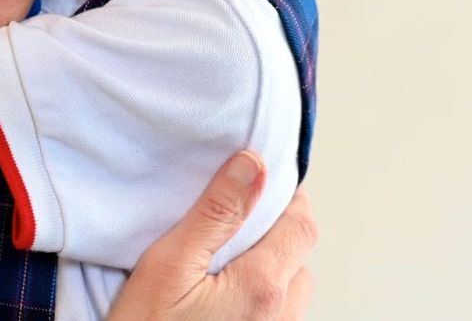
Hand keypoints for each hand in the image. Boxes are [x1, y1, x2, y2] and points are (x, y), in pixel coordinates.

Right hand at [108, 151, 316, 320]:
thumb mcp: (168, 266)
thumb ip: (215, 214)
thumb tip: (252, 165)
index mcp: (263, 288)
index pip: (302, 224)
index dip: (285, 196)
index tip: (257, 184)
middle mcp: (283, 318)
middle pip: (300, 256)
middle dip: (274, 232)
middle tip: (232, 223)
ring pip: (292, 288)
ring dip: (270, 268)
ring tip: (224, 263)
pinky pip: (280, 316)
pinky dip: (261, 299)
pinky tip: (222, 299)